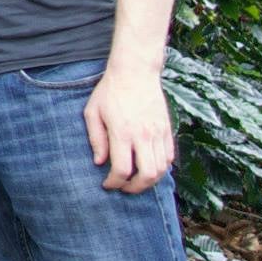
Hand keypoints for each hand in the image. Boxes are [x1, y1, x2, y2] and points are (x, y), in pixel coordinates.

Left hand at [84, 67, 174, 192]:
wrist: (135, 72)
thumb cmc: (109, 91)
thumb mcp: (92, 112)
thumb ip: (96, 139)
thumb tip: (99, 162)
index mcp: (122, 132)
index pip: (122, 169)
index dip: (115, 183)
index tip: (107, 184)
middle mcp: (143, 135)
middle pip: (148, 175)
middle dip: (135, 188)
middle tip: (124, 188)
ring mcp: (158, 133)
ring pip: (162, 169)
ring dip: (150, 181)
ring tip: (137, 181)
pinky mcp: (167, 129)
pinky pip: (169, 156)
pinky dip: (162, 168)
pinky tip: (149, 168)